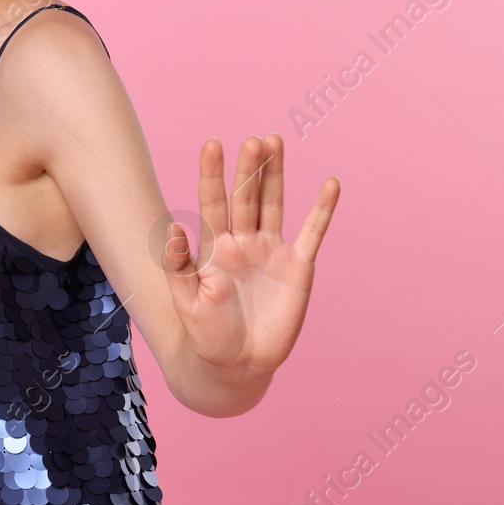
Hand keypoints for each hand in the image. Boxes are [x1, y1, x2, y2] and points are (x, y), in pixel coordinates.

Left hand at [161, 133, 339, 374]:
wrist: (238, 365)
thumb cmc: (206, 334)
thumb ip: (178, 267)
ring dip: (275, 175)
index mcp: (214, 246)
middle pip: (246, 196)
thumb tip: (173, 229)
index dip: (212, 174)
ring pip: (274, 204)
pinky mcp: (298, 267)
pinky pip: (312, 232)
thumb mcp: (186, 302)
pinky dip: (322, 209)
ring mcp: (271, 250)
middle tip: (255, 139)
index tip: (212, 144)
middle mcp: (243, 240)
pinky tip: (330, 184)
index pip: (212, 201)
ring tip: (275, 141)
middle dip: (249, 168)